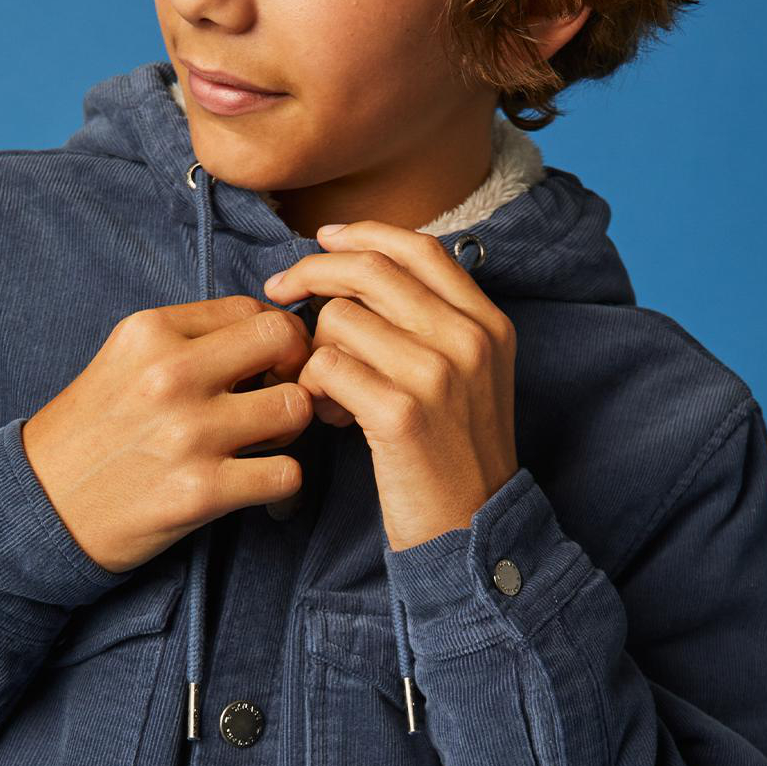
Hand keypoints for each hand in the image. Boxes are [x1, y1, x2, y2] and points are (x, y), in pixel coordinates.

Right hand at [22, 298, 312, 573]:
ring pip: (296, 407)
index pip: (252, 309)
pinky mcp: (200, 491)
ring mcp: (188, 433)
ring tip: (266, 445)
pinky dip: (285, 486)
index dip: (273, 338)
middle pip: (285, 341)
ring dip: (292, 430)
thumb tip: (267, 335)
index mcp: (151, 331)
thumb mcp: (124, 361)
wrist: (40, 507)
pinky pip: (287, 474)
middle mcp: (171, 374)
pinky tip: (262, 490)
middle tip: (279, 396)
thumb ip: (189, 341)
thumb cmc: (89, 434)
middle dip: (296, 368)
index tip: (264, 367)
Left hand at [262, 220, 518, 549]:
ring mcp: (437, 375)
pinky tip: (331, 416)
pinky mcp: (401, 414)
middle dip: (312, 273)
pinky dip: (313, 387)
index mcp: (487, 323)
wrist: (472, 530)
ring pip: (340, 317)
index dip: (362, 235)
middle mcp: (468, 340)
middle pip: (370, 269)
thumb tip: (354, 270)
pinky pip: (326, 367)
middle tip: (279, 291)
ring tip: (329, 389)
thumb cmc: (454, 455)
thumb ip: (429, 323)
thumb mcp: (466, 378)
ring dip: (315, 348)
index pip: (417, 247)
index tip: (322, 241)